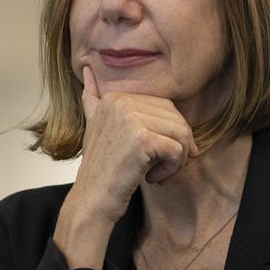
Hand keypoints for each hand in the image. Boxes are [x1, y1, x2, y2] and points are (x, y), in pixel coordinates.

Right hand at [52, 66, 198, 269]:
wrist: (92, 200)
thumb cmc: (101, 169)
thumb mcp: (94, 126)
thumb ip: (92, 98)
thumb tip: (88, 70)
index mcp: (115, 96)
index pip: (165, 107)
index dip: (168, 133)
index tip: (152, 155)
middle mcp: (121, 102)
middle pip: (176, 118)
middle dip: (175, 146)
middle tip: (158, 167)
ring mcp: (131, 119)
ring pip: (181, 133)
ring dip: (175, 159)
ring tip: (156, 172)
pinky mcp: (142, 140)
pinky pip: (178, 150)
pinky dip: (172, 169)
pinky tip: (152, 178)